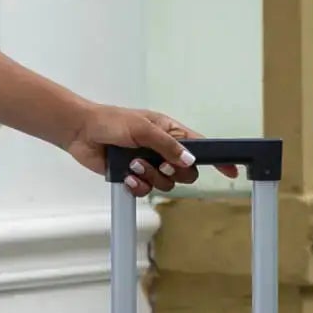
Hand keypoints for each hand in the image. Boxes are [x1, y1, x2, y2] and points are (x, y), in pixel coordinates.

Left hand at [64, 106, 236, 197]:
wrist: (82, 132)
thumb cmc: (111, 121)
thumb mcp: (143, 128)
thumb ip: (168, 145)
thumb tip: (190, 161)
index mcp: (171, 132)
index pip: (201, 148)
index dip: (217, 160)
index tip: (231, 171)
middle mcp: (163, 150)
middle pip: (186, 173)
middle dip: (173, 172)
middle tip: (157, 162)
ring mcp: (149, 165)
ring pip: (166, 184)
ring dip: (150, 176)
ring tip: (133, 163)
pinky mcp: (134, 178)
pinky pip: (146, 191)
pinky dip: (138, 186)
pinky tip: (128, 176)